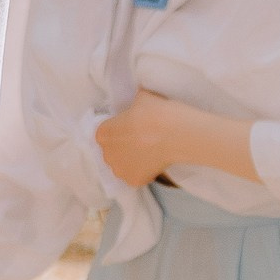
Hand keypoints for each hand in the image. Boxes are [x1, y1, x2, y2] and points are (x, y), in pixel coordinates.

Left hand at [96, 90, 255, 187]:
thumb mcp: (142, 98)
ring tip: (149, 153)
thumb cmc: (157, 113)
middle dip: (124, 147)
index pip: (105, 134)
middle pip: (113, 151)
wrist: (177, 134)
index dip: (119, 131)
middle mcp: (106, 154)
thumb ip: (134, 102)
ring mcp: (120, 170)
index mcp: (103, 133)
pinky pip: (135, 177)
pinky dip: (143, 173)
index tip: (132, 129)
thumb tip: (137, 99)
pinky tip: (154, 164)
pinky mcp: (134, 181)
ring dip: (132, 161)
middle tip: (142, 141)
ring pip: (123, 165)